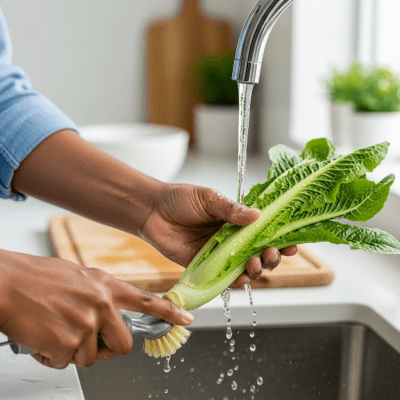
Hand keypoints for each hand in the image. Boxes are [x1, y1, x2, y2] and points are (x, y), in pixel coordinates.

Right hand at [0, 249, 192, 368]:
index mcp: (106, 285)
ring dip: (73, 350)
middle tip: (88, 339)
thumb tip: (109, 314)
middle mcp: (102, 304)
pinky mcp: (68, 342)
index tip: (186, 319)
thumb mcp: (79, 277)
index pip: (146, 300)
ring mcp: (86, 324)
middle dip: (108, 348)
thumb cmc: (38, 278)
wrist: (7, 283)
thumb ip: (100, 294)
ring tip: (56, 330)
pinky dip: (53, 356)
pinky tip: (44, 336)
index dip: (169, 311)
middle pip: (124, 343)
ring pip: (92, 357)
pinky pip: (67, 362)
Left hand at [142, 184, 296, 286]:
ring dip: (257, 269)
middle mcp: (232, 239)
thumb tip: (257, 215)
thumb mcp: (208, 198)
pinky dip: (236, 281)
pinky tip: (242, 277)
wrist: (152, 211)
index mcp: (237, 220)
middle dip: (271, 256)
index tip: (291, 242)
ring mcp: (220, 254)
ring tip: (255, 263)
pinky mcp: (206, 267)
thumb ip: (230, 209)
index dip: (280, 237)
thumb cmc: (179, 200)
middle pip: (260, 252)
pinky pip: (225, 279)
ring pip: (246, 267)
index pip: (265, 230)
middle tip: (272, 253)